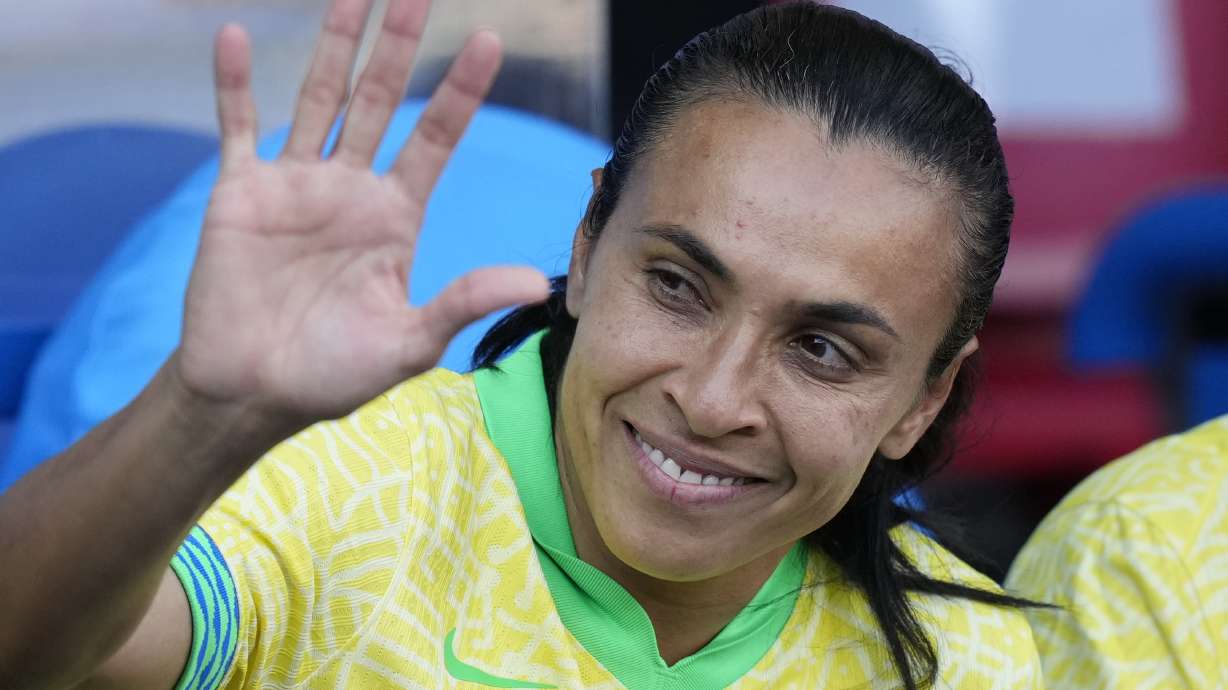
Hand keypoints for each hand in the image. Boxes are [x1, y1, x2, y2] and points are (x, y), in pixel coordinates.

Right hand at [175, 0, 548, 424]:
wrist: (252, 393)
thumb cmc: (334, 375)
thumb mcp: (408, 342)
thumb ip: (463, 302)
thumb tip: (535, 285)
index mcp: (395, 216)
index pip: (436, 138)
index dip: (461, 90)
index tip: (490, 40)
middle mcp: (350, 189)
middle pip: (379, 100)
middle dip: (400, 45)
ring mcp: (294, 185)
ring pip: (318, 99)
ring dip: (334, 46)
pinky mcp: (240, 194)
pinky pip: (237, 127)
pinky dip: (234, 84)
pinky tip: (237, 37)